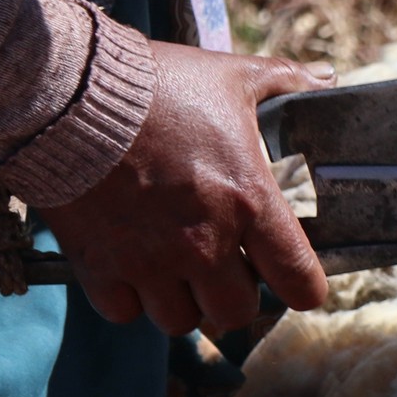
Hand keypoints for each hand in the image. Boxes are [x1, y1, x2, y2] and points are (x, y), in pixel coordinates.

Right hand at [38, 42, 334, 334]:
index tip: (294, 278)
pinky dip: (128, 297)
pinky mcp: (99, 268)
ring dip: (181, 299)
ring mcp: (149, 262)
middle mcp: (204, 243)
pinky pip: (124, 312)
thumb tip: (327, 77)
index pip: (298, 280)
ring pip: (180, 320)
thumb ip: (286, 81)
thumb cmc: (158, 86)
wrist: (69, 93)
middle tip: (224, 267)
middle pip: (236, 314)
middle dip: (234, 294)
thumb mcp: (232, 76)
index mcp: (249, 201)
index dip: (303, 286)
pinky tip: (129, 263)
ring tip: (175, 266)